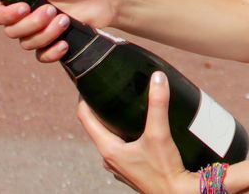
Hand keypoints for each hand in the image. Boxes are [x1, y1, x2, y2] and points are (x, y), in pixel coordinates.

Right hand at [0, 0, 115, 62]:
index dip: (4, 16)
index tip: (24, 8)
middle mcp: (26, 15)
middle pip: (11, 31)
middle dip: (31, 23)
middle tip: (52, 10)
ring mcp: (40, 30)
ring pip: (26, 44)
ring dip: (45, 34)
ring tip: (65, 20)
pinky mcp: (54, 42)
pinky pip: (41, 56)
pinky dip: (51, 53)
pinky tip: (65, 43)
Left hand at [79, 71, 193, 193]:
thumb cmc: (164, 171)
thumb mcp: (159, 133)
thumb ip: (158, 104)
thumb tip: (157, 78)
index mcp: (108, 149)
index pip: (85, 118)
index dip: (84, 99)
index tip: (88, 85)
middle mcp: (110, 159)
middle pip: (98, 127)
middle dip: (103, 109)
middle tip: (112, 90)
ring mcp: (120, 166)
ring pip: (112, 138)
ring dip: (116, 123)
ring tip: (127, 107)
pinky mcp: (132, 169)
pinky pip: (123, 148)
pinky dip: (128, 135)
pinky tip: (142, 130)